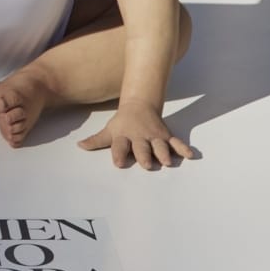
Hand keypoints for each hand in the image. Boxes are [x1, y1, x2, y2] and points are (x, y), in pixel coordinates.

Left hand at [78, 99, 193, 168]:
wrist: (139, 106)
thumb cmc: (122, 123)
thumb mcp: (108, 131)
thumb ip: (96, 141)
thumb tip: (79, 146)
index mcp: (124, 136)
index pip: (119, 146)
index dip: (118, 154)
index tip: (118, 163)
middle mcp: (139, 137)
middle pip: (142, 147)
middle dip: (144, 155)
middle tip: (147, 164)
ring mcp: (154, 136)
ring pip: (160, 145)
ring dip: (164, 153)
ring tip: (168, 162)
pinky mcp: (166, 136)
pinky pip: (176, 142)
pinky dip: (183, 148)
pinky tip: (190, 155)